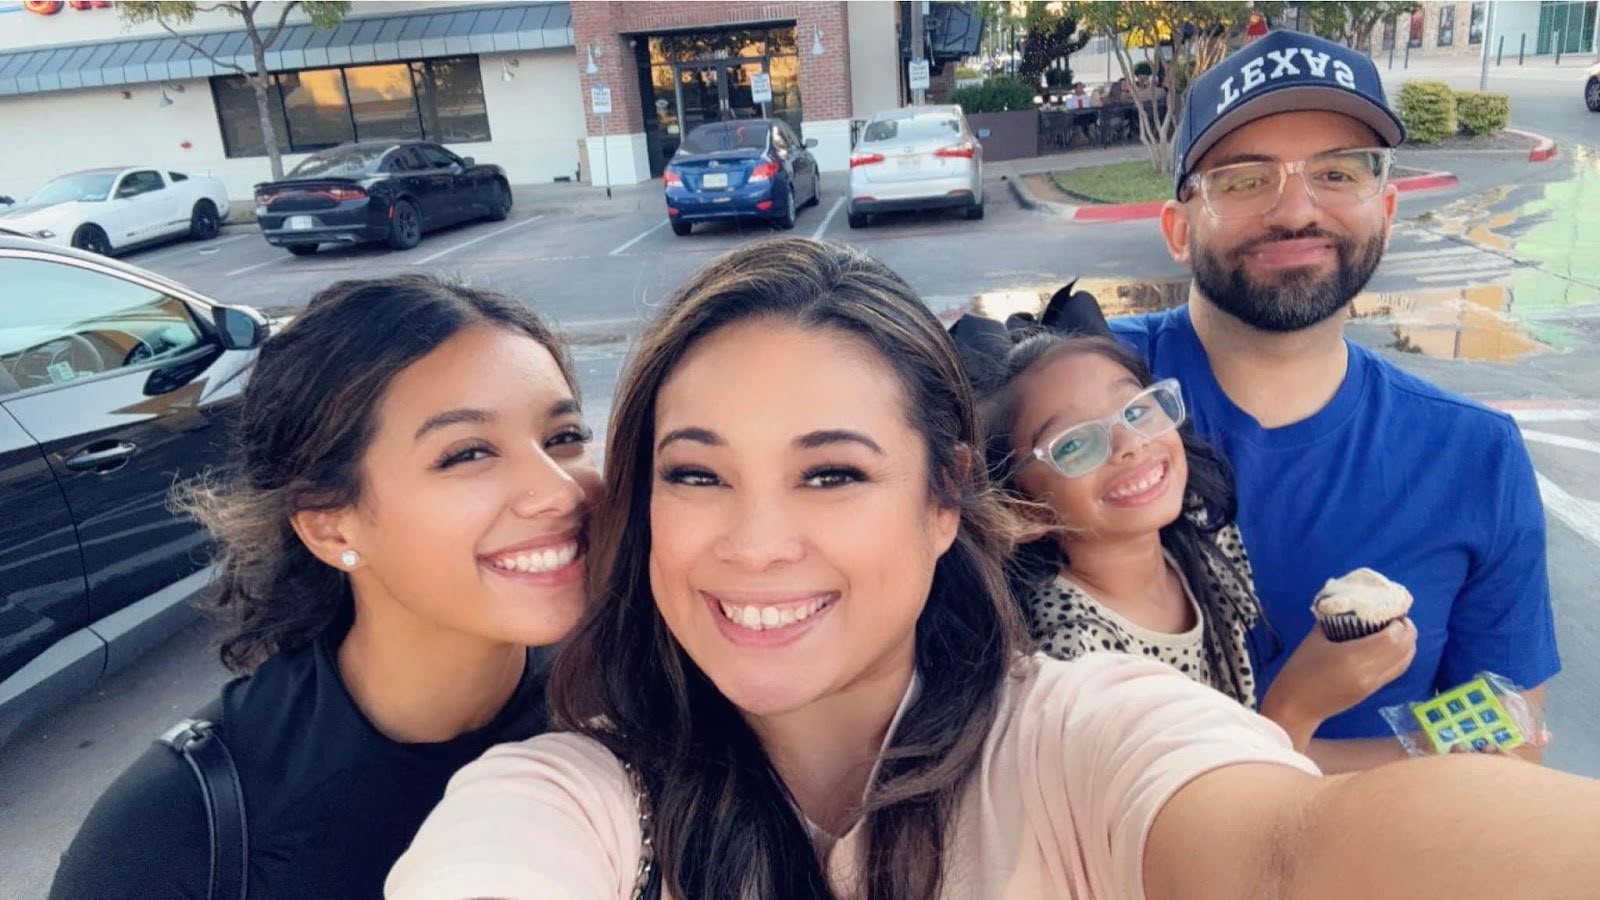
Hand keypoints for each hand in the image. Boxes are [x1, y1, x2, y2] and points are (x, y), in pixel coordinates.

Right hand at [1260, 619, 1417, 749]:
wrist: (1296, 706)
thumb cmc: (1300, 670)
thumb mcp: (1314, 639)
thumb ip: (1333, 621)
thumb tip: (1348, 607)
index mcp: (1353, 658)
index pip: (1392, 639)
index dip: (1399, 624)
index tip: (1392, 612)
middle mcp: (1369, 673)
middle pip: (1403, 650)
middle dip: (1407, 632)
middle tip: (1399, 618)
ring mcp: (1373, 684)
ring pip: (1404, 663)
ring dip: (1407, 645)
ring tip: (1399, 631)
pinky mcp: (1372, 692)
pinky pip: (1396, 671)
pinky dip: (1401, 657)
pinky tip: (1392, 647)